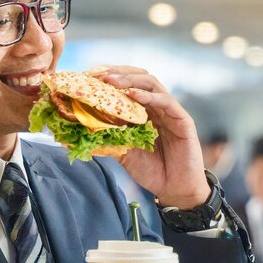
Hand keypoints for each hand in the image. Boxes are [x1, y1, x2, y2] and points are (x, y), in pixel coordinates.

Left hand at [88, 65, 209, 208]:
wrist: (174, 189)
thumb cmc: (151, 171)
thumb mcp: (123, 153)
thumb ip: (107, 139)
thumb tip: (79, 132)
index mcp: (143, 112)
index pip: (126, 86)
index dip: (109, 78)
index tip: (89, 77)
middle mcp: (156, 107)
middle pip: (138, 78)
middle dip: (118, 73)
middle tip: (99, 75)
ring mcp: (170, 111)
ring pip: (151, 84)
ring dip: (130, 80)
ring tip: (111, 81)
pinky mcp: (183, 119)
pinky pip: (166, 101)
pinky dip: (148, 96)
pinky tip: (133, 95)